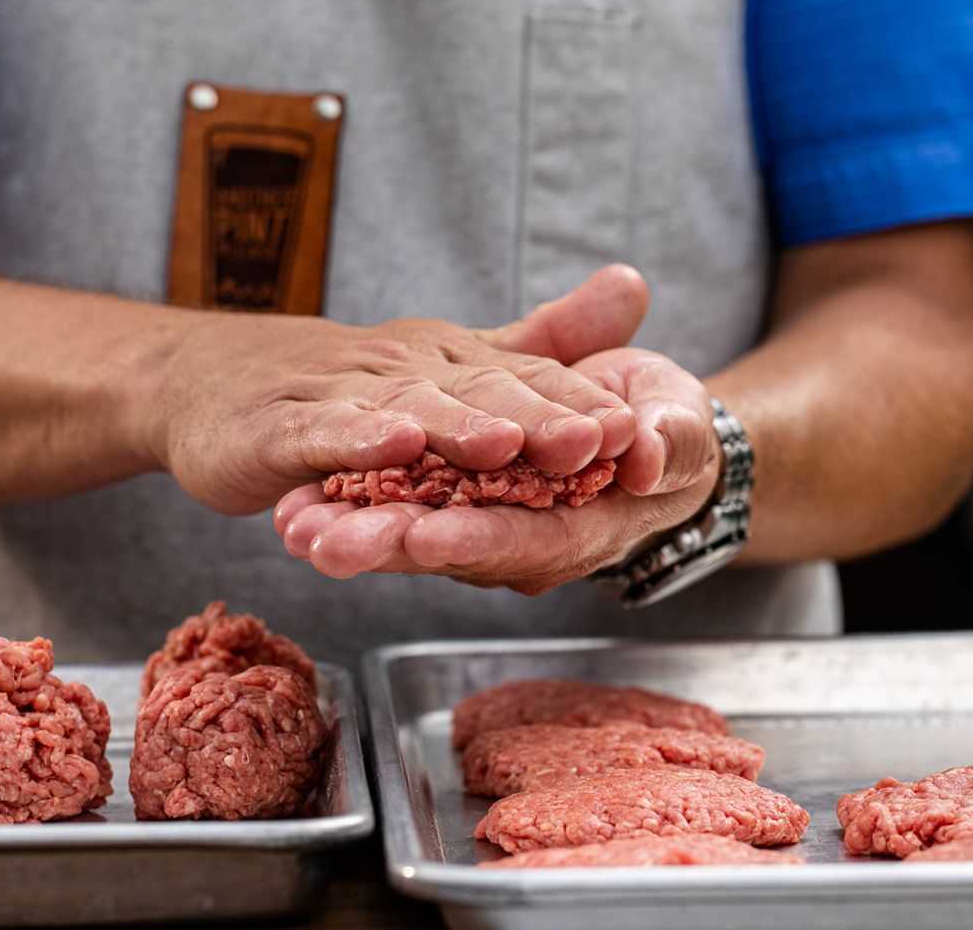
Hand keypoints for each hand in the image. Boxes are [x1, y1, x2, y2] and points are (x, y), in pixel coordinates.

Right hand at [147, 266, 648, 514]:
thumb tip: (635, 285)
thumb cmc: (342, 383)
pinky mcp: (280, 428)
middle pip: (477, 390)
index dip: (579, 401)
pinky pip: (322, 434)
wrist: (208, 381)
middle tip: (597, 439)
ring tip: (506, 446)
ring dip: (456, 429)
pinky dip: (355, 440)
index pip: (525, 376)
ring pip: (406, 410)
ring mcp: (339, 392)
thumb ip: (539, 338)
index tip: (637, 426)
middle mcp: (402, 365)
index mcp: (448, 355)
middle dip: (539, 416)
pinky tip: (389, 446)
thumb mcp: (449, 360)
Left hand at [272, 347, 719, 592]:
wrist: (643, 426)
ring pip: (412, 533)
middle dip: (387, 546)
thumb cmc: (664, 423)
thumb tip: (650, 453)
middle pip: (453, 550)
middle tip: (324, 541)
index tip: (427, 534)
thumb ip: (669, 436)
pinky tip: (294, 502)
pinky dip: (347, 504)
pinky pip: (398, 504)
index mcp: (586, 527)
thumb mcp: (679, 421)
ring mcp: (484, 524)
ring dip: (350, 531)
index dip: (480, 539)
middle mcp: (527, 540)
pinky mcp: (454, 501)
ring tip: (293, 525)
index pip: (530, 541)